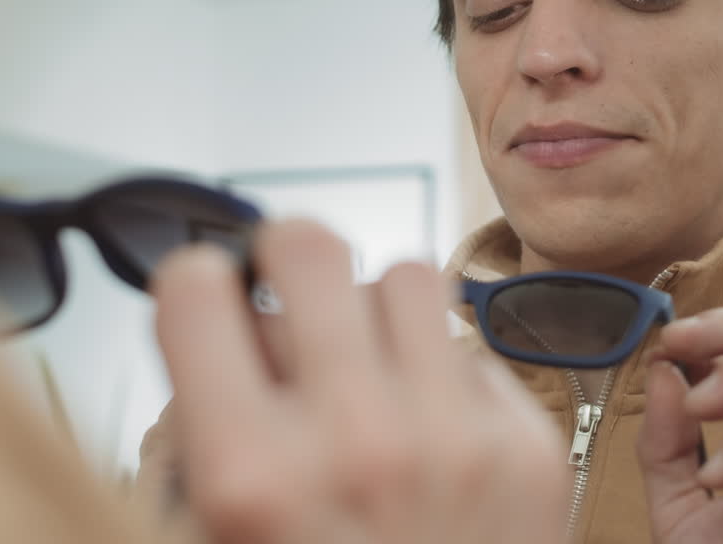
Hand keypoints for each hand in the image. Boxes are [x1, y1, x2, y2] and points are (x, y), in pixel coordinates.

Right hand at [152, 220, 569, 543]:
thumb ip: (196, 443)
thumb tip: (218, 339)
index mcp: (252, 478)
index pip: (197, 288)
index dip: (197, 286)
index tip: (211, 302)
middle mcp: (354, 443)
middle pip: (309, 243)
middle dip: (287, 257)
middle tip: (291, 294)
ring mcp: (453, 439)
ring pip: (407, 276)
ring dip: (376, 308)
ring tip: (369, 362)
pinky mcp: (526, 447)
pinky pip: (471, 348)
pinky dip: (442, 371)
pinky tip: (430, 425)